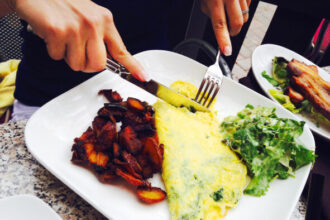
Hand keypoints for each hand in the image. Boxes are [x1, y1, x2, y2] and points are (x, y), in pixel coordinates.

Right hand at [14, 0, 149, 80]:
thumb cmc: (62, 3)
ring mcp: (76, 28)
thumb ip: (99, 34)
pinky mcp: (58, 31)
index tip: (143, 76)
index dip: (133, 66)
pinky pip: (58, 57)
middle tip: (78, 53)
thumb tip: (104, 58)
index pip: (121, 49)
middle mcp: (94, 24)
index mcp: (104, 20)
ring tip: (63, 38)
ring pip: (77, 64)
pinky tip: (51, 34)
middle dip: (87, 65)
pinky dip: (53, 50)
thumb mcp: (89, 14)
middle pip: (98, 65)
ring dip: (68, 57)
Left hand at [201, 0, 250, 55]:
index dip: (223, 40)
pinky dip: (242, 6)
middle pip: (237, 23)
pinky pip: (248, 4)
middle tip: (228, 31)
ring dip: (237, 17)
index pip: (219, 25)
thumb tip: (218, 24)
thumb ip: (210, 12)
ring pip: (244, 15)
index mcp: (215, 0)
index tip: (226, 51)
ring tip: (229, 8)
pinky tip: (235, 1)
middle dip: (233, 31)